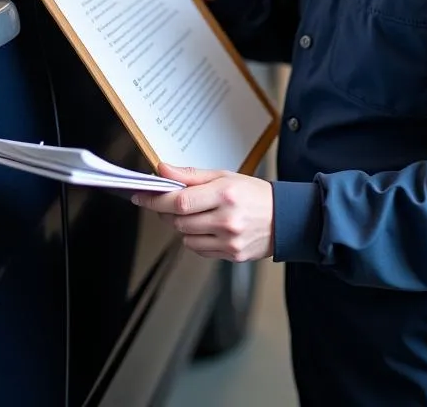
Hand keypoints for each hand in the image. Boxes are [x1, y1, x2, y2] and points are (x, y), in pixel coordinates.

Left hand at [132, 164, 273, 262]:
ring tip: (195, 214)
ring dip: (182, 226)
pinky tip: (207, 228)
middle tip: (168, 203)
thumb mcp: (224, 175)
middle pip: (179, 221)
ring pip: (186, 237)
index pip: (180, 201)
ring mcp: (230, 240)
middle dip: (167, 212)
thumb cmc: (253, 193)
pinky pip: (199, 249)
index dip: (156, 200)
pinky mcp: (231, 255)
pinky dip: (195, 239)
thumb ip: (191, 175)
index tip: (141, 196)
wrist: (286, 219)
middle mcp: (227, 219)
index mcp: (225, 194)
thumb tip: (162, 169)